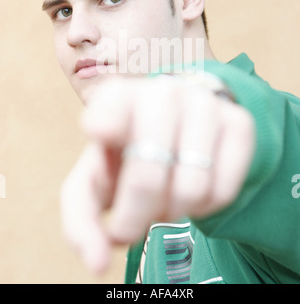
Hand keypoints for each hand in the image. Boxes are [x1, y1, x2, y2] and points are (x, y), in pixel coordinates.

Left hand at [60, 74, 254, 272]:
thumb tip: (96, 263)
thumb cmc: (128, 155)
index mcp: (117, 97)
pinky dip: (204, 208)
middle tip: (129, 225)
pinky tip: (191, 193)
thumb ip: (82, 221)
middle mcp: (162, 92)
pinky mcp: (238, 123)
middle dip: (133, 219)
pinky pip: (224, 190)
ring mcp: (204, 104)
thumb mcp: (94, 181)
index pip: (106, 113)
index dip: (104, 126)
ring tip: (163, 202)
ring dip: (172, 212)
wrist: (181, 125)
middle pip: (147, 176)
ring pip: (191, 189)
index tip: (101, 134)